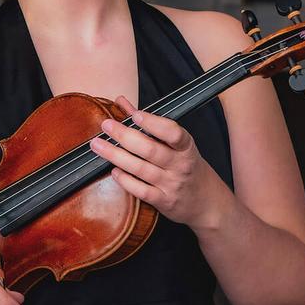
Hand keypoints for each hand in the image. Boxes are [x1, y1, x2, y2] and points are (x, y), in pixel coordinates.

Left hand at [89, 94, 229, 230]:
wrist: (206, 201)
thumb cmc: (186, 165)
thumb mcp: (176, 144)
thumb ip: (148, 122)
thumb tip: (122, 103)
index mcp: (185, 146)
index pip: (173, 133)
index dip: (153, 123)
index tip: (135, 114)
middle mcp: (180, 165)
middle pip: (150, 150)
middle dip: (125, 136)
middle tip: (106, 126)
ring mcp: (172, 184)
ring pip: (141, 169)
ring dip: (116, 156)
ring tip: (98, 145)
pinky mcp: (164, 201)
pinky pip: (142, 191)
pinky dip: (126, 180)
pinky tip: (114, 170)